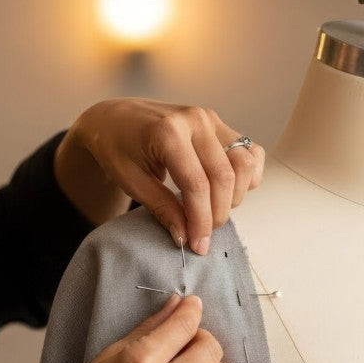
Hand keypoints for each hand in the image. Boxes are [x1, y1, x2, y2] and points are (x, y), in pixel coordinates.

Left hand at [54, 98, 264, 254]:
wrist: (115, 117)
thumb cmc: (117, 148)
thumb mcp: (132, 182)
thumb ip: (163, 209)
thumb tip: (187, 238)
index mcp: (168, 133)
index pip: (197, 185)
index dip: (201, 220)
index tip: (198, 245)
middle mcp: (195, 121)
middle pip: (224, 177)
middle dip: (218, 213)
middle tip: (203, 233)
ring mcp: (210, 119)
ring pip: (243, 163)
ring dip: (235, 195)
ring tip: (213, 210)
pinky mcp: (218, 123)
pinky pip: (248, 151)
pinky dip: (247, 174)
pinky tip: (230, 190)